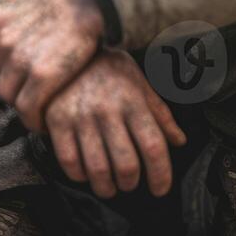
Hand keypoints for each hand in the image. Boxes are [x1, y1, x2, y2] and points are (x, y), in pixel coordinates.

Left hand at [0, 0, 103, 130]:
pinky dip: (33, 119)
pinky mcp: (43, 75)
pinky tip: (44, 122)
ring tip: (41, 106)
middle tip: (35, 91)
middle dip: (16, 86)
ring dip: (24, 103)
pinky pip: (27, 108)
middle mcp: (3, 41)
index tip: (23, 76)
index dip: (8, 69)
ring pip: (10, 96)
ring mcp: (21, 59)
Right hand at [44, 50, 185, 197]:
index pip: (154, 148)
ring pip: (98, 170)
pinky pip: (69, 162)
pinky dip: (80, 176)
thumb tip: (180, 141)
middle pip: (127, 165)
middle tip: (130, 183)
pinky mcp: (56, 120)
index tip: (160, 189)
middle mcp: (108, 109)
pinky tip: (85, 173)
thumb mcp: (138, 83)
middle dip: (131, 183)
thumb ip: (159, 113)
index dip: (161, 175)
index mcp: (133, 100)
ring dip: (106, 187)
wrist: (66, 46)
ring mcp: (80, 116)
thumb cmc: (108, 68)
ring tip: (109, 186)